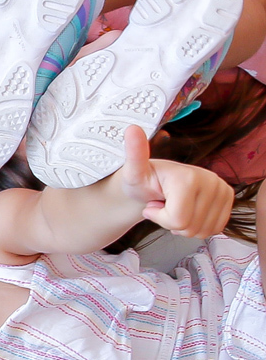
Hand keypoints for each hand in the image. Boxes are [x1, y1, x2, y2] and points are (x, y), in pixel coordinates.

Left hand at [118, 125, 232, 236]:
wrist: (152, 185)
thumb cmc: (141, 182)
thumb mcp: (133, 171)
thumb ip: (134, 154)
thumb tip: (132, 128)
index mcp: (189, 177)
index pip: (178, 220)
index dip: (159, 218)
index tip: (152, 203)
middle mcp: (211, 180)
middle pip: (191, 228)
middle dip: (170, 223)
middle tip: (163, 204)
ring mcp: (223, 189)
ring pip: (202, 232)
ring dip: (183, 226)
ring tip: (174, 207)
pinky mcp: (228, 198)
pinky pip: (214, 229)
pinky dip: (197, 226)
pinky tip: (187, 211)